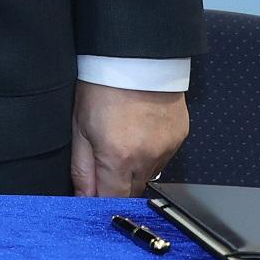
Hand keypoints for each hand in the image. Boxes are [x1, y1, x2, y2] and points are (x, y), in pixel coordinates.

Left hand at [69, 83, 187, 197]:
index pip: (112, 200)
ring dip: (134, 171)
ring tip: (122, 143)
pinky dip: (150, 154)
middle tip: (104, 165)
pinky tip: (139, 134)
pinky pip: (163, 158)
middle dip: (117, 186)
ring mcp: (167, 149)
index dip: (100, 202)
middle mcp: (147, 158)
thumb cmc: (100, 88)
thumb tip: (83, 197)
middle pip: (133, 191)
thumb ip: (82, 168)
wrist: (135, 58)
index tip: (92, 197)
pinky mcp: (180, 138)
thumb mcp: (79, 128)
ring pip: (149, 176)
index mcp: (118, 158)